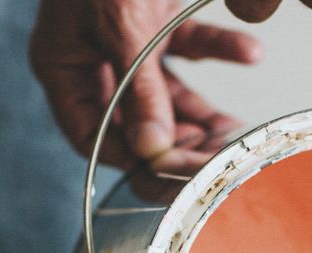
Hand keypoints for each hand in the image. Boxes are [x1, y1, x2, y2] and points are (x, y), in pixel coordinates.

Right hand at [31, 0, 261, 200]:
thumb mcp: (122, 20)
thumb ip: (140, 85)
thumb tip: (157, 148)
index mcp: (60, 64)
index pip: (90, 137)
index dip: (132, 161)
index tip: (175, 176)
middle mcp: (90, 57)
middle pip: (133, 121)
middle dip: (178, 141)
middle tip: (217, 158)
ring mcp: (123, 38)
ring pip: (165, 94)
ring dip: (203, 112)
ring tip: (237, 129)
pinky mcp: (153, 17)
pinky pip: (189, 48)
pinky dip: (221, 50)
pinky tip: (251, 53)